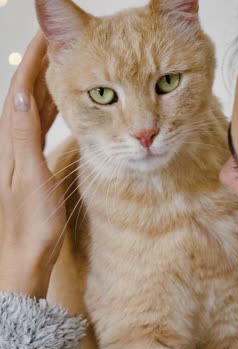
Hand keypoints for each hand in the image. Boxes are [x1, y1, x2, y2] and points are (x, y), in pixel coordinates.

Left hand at [0, 31, 65, 298]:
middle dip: (41, 67)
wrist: (22, 258)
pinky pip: (38, 130)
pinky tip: (59, 108)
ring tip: (65, 67)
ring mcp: (19, 154)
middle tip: (62, 46)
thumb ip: (23, 135)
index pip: (20, 89)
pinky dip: (49, 112)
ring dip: (47, 87)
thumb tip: (22, 92)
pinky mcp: (29, 165)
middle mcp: (10, 144)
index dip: (33, 61)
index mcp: (8, 143)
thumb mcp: (29, 178)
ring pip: (33, 110)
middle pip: (25, 95)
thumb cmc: (29, 226)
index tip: (49, 37)